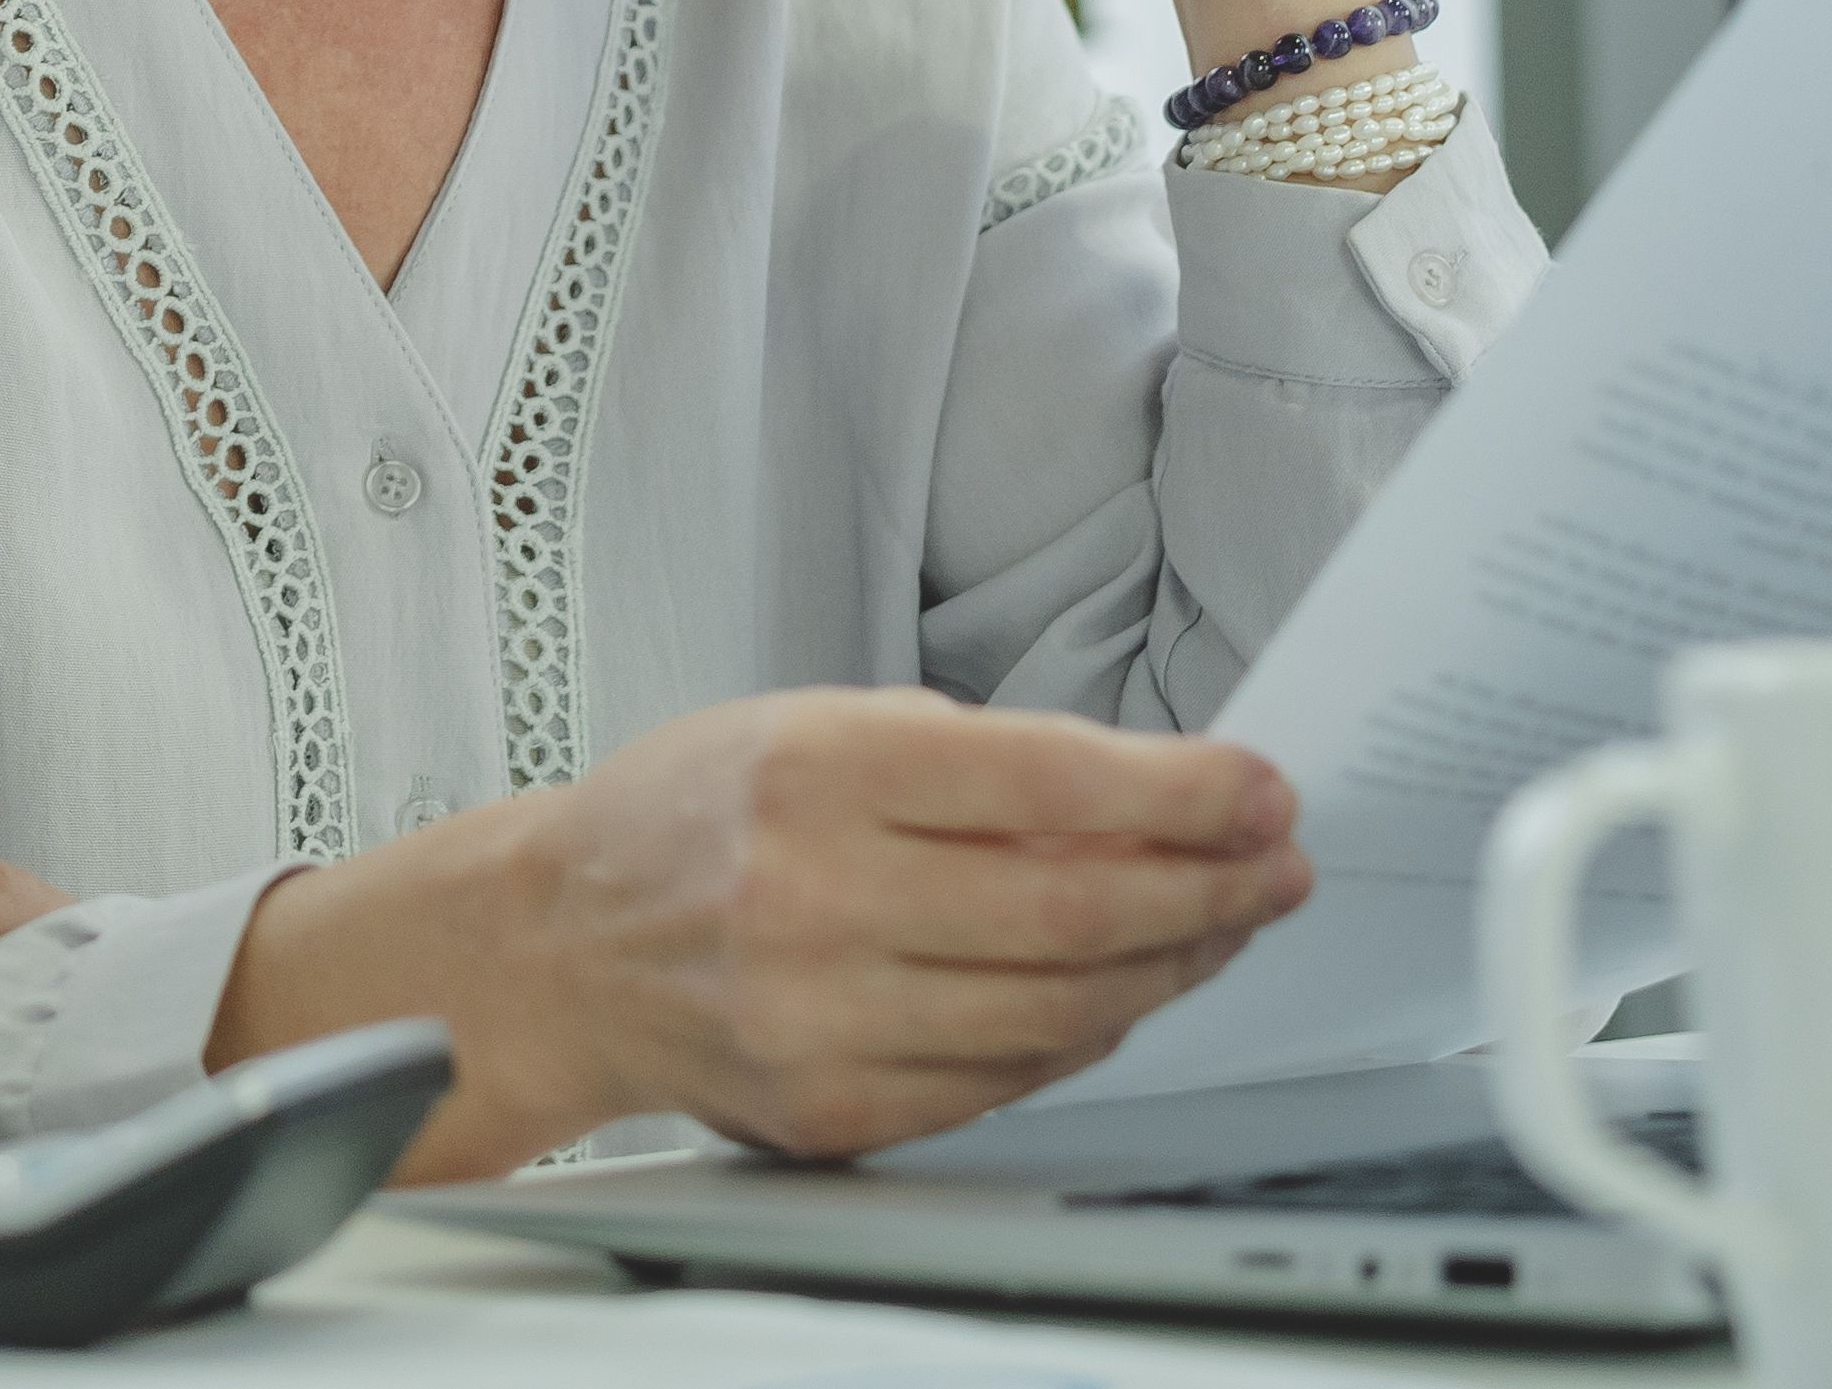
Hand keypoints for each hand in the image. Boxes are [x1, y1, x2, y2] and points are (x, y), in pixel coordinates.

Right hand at [219, 690, 1307, 1173]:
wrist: (557, 946)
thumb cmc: (685, 819)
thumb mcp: (812, 725)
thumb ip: (970, 760)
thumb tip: (1148, 798)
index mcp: (813, 772)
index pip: (1048, 782)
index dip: (1185, 790)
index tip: (1260, 791)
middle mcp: (814, 896)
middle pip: (1078, 908)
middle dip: (1210, 888)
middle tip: (1273, 868)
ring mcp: (823, 1016)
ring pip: (1062, 1008)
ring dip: (1169, 966)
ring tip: (1217, 926)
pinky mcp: (834, 1106)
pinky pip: (1010, 1078)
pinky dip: (1083, 1032)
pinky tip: (1114, 990)